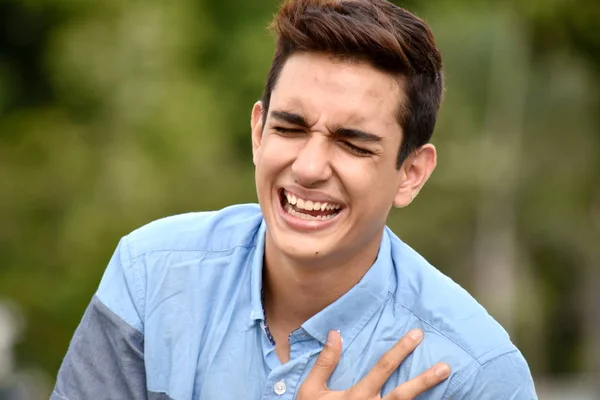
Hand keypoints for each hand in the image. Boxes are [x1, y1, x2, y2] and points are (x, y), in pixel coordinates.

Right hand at [298, 329, 449, 399]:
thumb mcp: (311, 390)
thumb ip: (325, 362)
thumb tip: (336, 333)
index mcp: (357, 395)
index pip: (383, 368)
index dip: (400, 350)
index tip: (416, 336)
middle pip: (404, 393)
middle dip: (425, 379)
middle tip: (445, 367)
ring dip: (426, 397)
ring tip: (443, 386)